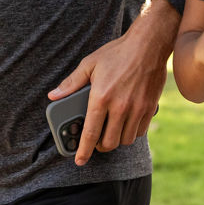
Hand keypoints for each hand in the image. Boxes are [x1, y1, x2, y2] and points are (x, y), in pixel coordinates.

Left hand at [48, 3, 176, 166]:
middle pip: (109, 143)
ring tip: (110, 132)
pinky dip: (131, 133)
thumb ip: (71, 83)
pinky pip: (139, 132)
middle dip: (100, 147)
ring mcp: (137, 109)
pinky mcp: (149, 107)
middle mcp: (120, 107)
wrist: (148, 44)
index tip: (79, 160)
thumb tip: (54, 95)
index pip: (90, 133)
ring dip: (116, 140)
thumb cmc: (117, 53)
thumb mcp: (90, 64)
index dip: (83, 151)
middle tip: (96, 142)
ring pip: (125, 140)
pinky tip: (125, 125)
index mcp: (101, 98)